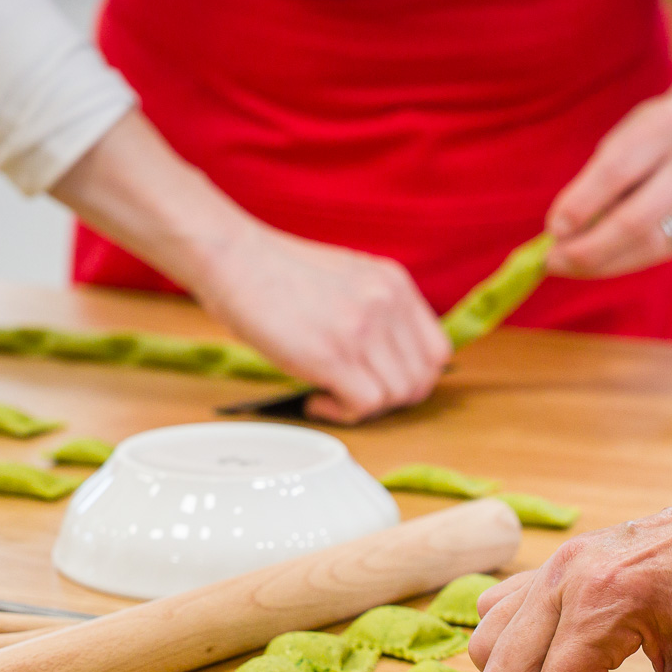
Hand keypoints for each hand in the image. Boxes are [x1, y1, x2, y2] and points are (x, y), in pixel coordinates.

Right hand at [199, 221, 451, 423]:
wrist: (235, 258)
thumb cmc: (277, 272)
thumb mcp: (348, 278)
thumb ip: (376, 311)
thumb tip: (388, 359)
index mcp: (395, 284)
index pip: (437, 352)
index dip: (414, 378)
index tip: (384, 383)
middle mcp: (387, 304)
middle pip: (420, 381)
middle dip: (389, 400)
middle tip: (354, 395)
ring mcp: (363, 329)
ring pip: (395, 397)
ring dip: (363, 407)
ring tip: (328, 393)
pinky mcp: (333, 354)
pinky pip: (365, 405)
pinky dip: (343, 413)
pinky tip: (317, 398)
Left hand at [545, 94, 671, 279]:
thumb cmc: (652, 136)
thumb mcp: (625, 137)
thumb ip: (597, 179)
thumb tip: (563, 232)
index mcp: (669, 126)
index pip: (618, 172)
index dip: (582, 204)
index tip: (552, 228)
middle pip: (637, 220)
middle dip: (589, 247)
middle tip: (553, 260)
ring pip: (651, 245)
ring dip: (603, 263)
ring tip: (569, 265)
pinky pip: (661, 254)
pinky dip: (623, 261)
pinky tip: (598, 262)